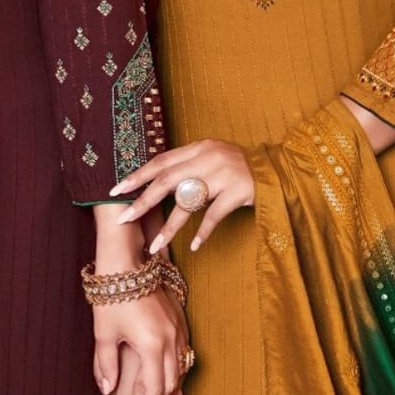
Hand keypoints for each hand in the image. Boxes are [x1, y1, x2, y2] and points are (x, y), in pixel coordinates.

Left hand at [93, 287, 187, 394]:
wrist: (126, 259)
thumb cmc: (111, 295)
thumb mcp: (104, 333)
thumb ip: (106, 364)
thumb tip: (107, 391)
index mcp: (151, 345)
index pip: (153, 390)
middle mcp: (169, 338)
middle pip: (169, 383)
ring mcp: (176, 327)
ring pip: (179, 367)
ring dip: (170, 388)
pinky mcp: (178, 316)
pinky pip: (182, 350)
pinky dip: (177, 367)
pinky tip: (172, 374)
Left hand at [109, 139, 254, 253]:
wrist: (278, 169)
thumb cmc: (239, 167)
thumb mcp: (212, 158)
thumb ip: (188, 166)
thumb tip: (157, 183)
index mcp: (199, 148)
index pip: (161, 161)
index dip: (138, 175)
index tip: (116, 190)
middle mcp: (208, 157)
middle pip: (168, 180)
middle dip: (144, 200)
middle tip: (124, 217)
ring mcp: (224, 173)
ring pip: (189, 201)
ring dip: (170, 226)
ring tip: (155, 246)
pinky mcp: (239, 191)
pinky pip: (214, 215)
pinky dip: (202, 232)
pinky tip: (194, 246)